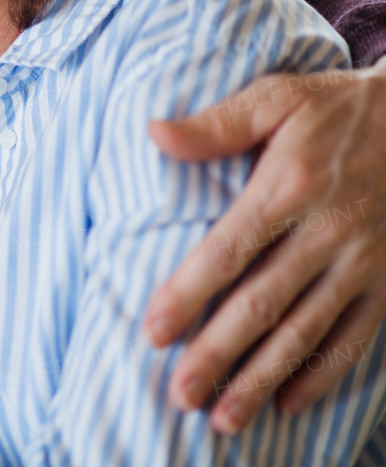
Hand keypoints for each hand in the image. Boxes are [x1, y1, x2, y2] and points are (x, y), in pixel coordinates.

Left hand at [145, 60, 385, 433]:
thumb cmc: (339, 107)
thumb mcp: (278, 97)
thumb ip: (217, 125)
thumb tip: (154, 133)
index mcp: (289, 187)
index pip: (227, 250)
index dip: (188, 293)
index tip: (153, 331)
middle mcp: (326, 232)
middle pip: (263, 304)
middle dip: (218, 354)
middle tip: (179, 395)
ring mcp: (361, 262)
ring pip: (305, 331)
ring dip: (263, 378)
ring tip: (225, 417)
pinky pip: (355, 336)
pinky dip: (324, 374)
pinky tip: (290, 401)